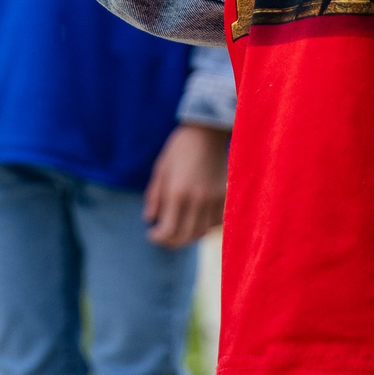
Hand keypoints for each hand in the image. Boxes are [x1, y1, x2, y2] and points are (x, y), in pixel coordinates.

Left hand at [142, 124, 227, 247]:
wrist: (207, 133)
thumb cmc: (179, 149)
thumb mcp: (160, 170)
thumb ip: (154, 196)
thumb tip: (150, 219)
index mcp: (177, 192)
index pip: (168, 230)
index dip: (157, 238)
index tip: (151, 234)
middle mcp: (197, 200)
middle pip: (185, 236)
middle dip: (171, 242)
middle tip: (162, 237)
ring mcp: (213, 199)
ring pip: (201, 232)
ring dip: (187, 236)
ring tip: (177, 230)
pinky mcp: (223, 197)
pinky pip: (214, 222)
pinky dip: (204, 226)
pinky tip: (194, 220)